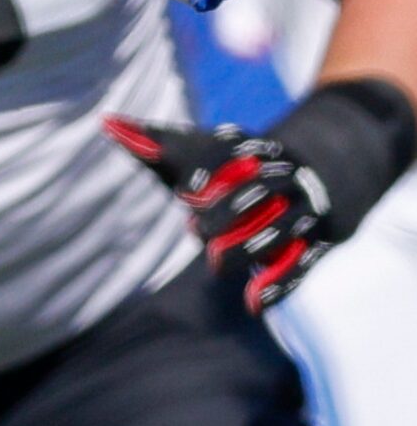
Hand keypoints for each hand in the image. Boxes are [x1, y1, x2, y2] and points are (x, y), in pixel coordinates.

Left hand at [109, 80, 416, 311]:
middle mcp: (281, 178)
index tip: (186, 192)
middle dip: (226, 213)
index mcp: (253, 151)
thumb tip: (106, 121)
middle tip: (194, 230)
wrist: (319, 174)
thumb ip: (158, 141)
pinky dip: (278, 285)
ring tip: (216, 265)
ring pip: (281, 231)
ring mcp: (302, 212)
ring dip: (248, 249)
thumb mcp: (204, 148)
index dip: (210, 170)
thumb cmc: (238, 165)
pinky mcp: (316, 244)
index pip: (232, 154)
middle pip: (257, 193)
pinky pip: (302, 265)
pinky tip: (252, 303)